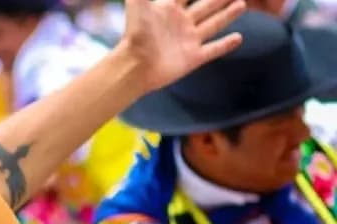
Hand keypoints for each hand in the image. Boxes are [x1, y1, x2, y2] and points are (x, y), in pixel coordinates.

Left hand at [117, 0, 246, 91]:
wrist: (135, 66)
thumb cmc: (136, 33)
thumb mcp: (139, 2)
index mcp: (168, 10)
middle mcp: (180, 24)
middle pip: (205, 6)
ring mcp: (188, 41)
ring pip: (213, 25)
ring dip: (227, 15)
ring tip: (240, 4)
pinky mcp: (193, 58)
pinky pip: (213, 50)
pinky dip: (226, 45)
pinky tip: (239, 38)